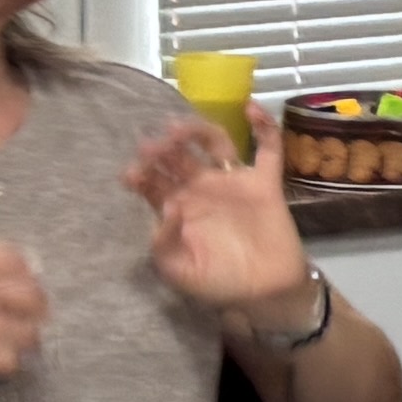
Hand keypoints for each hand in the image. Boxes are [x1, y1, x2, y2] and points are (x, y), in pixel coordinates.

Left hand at [128, 122, 311, 322]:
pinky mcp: (264, 182)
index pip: (152, 180)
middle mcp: (201, 187)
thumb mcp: (180, 272)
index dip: (141, 172)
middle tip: (154, 144)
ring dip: (198, 130)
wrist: (266, 293)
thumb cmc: (218, 283)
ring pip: (214, 143)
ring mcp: (232, 181)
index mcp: (177, 206)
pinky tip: (251, 109)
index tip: (133, 172)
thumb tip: (168, 206)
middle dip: (163, 147)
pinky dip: (264, 126)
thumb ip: (165, 244)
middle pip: (178, 155)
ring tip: (182, 128)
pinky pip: (268, 148)